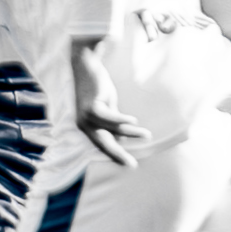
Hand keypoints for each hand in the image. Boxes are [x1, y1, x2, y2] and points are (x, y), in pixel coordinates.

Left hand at [70, 38, 149, 165]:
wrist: (86, 66)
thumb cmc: (97, 88)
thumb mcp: (107, 108)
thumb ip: (112, 123)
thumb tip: (122, 138)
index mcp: (87, 128)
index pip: (103, 145)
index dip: (116, 155)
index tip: (129, 164)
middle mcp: (84, 125)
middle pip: (104, 144)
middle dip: (118, 155)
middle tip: (132, 165)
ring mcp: (86, 115)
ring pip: (110, 130)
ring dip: (130, 133)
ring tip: (147, 135)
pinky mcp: (91, 104)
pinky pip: (107, 116)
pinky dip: (120, 120)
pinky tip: (133, 121)